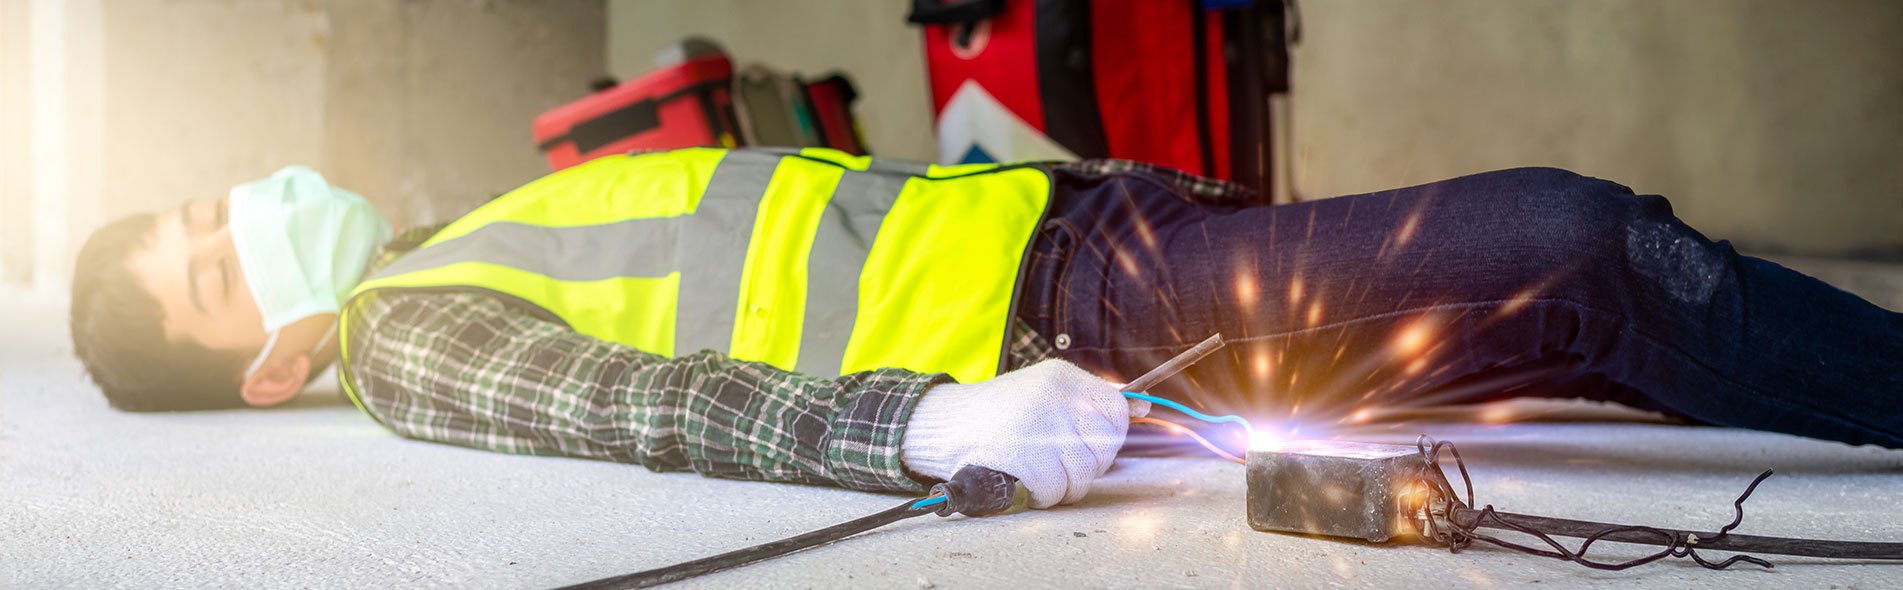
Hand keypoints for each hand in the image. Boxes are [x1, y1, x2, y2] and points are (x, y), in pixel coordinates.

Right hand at [900, 359, 1148, 507]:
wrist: (944, 425)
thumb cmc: (1000, 414)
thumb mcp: (1044, 392)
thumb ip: (1088, 401)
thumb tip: (1142, 407)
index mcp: (1063, 377)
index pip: (1117, 410)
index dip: (1111, 437)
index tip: (1092, 447)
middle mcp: (1055, 397)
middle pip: (1105, 447)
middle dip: (1089, 467)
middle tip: (1063, 465)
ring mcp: (1039, 425)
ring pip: (1084, 474)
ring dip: (1066, 486)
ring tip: (1043, 476)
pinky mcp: (1023, 455)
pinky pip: (1057, 490)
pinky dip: (1045, 496)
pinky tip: (1029, 485)